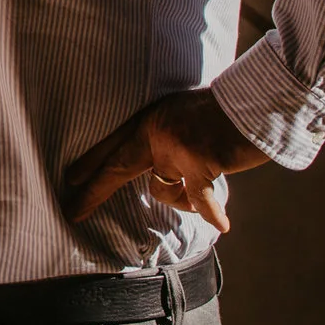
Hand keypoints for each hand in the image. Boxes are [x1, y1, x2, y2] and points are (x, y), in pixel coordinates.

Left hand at [62, 87, 267, 231]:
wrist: (254, 99)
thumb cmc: (227, 113)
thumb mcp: (187, 118)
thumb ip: (170, 145)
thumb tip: (167, 181)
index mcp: (153, 119)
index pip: (114, 143)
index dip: (91, 161)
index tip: (70, 178)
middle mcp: (158, 132)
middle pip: (118, 166)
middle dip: (94, 190)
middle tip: (72, 211)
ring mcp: (176, 146)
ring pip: (161, 191)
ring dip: (182, 201)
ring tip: (209, 200)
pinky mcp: (200, 160)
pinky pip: (200, 196)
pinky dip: (212, 211)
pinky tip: (222, 225)